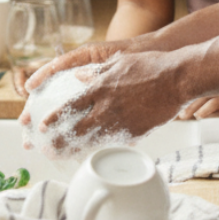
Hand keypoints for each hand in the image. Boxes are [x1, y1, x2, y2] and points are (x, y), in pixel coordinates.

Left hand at [23, 47, 187, 149]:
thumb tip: (78, 76)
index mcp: (101, 87)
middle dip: (58, 142)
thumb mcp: (119, 62)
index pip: (70, 106)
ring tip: (61, 158)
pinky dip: (100, 149)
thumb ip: (97, 71)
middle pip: (77, 129)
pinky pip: (114, 143)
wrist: (177, 78)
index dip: (54, 118)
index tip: (41, 127)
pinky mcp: (135, 132)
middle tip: (45, 150)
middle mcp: (107, 107)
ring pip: (93, 141)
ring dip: (75, 150)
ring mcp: (121, 122)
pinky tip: (91, 154)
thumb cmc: (150, 65)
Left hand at [177, 86, 218, 120]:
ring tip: (199, 116)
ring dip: (207, 108)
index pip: (195, 94)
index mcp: (214, 87)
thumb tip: (192, 113)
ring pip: (218, 100)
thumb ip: (211, 100)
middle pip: (202, 97)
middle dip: (190, 107)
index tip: (172, 114)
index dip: (183, 102)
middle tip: (180, 117)